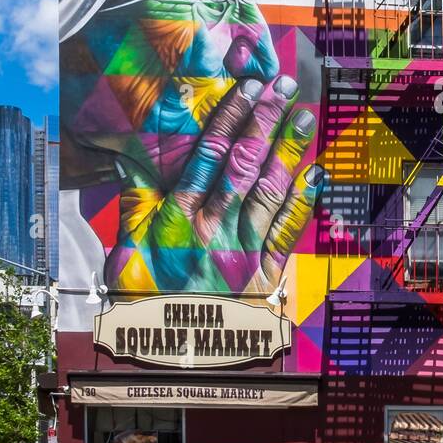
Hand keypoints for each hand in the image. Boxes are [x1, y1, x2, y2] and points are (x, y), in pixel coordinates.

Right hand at [105, 73, 325, 295]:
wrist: (170, 356)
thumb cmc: (144, 297)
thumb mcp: (126, 247)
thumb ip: (135, 197)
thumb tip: (132, 152)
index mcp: (177, 218)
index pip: (207, 157)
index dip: (229, 118)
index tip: (246, 86)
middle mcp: (212, 229)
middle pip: (243, 165)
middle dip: (265, 121)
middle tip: (284, 86)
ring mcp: (242, 252)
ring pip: (268, 191)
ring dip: (288, 151)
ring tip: (303, 116)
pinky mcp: (265, 275)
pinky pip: (287, 231)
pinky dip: (303, 200)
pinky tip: (316, 172)